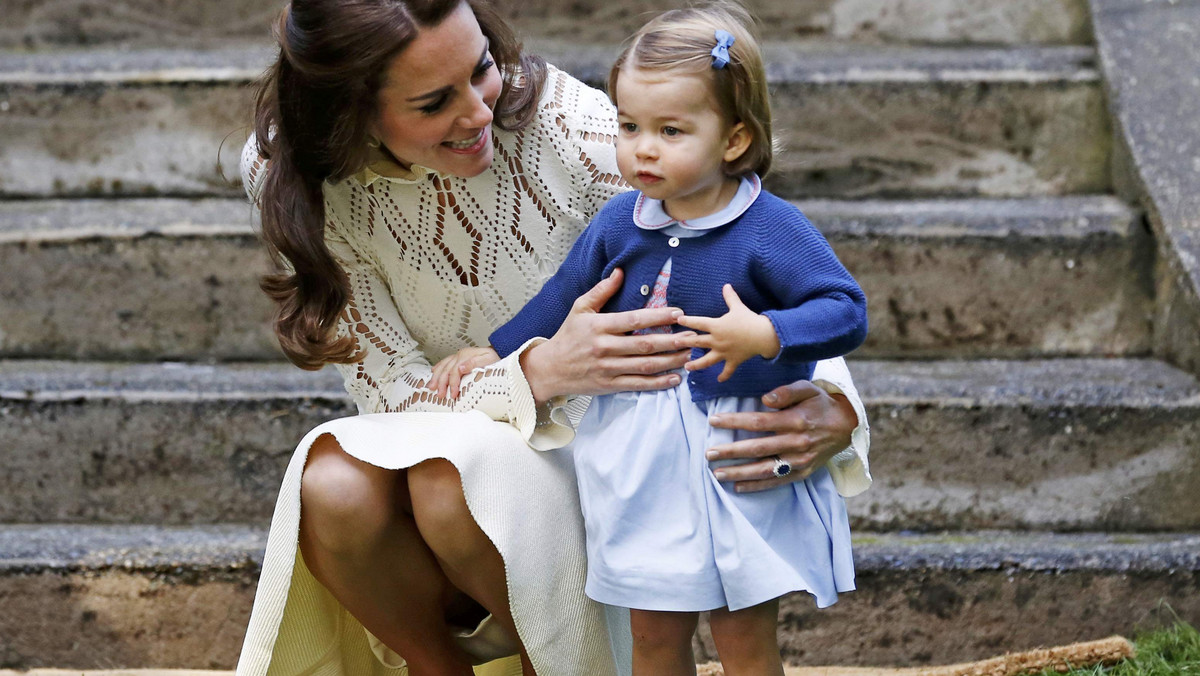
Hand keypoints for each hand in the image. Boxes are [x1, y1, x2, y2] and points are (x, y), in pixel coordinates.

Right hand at [430, 346, 499, 398]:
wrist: (498, 350)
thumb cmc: (494, 357)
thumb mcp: (488, 359)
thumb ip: (474, 363)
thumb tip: (460, 368)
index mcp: (466, 356)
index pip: (454, 372)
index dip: (452, 384)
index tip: (453, 394)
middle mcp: (459, 356)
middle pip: (446, 370)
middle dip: (441, 384)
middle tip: (440, 395)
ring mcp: (457, 357)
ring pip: (442, 366)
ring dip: (436, 377)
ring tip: (431, 387)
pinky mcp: (457, 358)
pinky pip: (444, 362)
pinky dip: (437, 368)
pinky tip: (433, 373)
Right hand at [520, 269, 695, 402]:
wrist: (549, 369)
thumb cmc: (567, 337)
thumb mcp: (579, 308)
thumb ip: (601, 290)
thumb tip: (619, 271)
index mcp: (599, 326)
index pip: (634, 320)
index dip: (658, 317)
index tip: (678, 313)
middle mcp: (604, 347)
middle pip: (644, 344)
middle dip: (672, 341)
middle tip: (693, 336)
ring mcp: (608, 368)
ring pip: (645, 365)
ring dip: (670, 361)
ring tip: (689, 355)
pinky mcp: (609, 385)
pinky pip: (638, 384)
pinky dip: (658, 383)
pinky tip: (675, 378)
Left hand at [677, 284, 780, 381]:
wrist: (763, 335)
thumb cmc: (749, 320)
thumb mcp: (738, 307)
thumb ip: (730, 297)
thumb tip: (726, 285)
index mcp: (716, 326)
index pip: (698, 323)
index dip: (688, 320)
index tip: (678, 320)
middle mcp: (717, 340)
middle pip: (698, 342)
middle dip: (685, 342)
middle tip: (674, 343)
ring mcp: (724, 352)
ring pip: (707, 360)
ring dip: (696, 364)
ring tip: (687, 367)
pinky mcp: (733, 360)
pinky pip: (727, 370)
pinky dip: (724, 375)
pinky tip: (719, 380)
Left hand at [705, 381, 856, 492]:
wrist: (847, 426)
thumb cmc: (821, 404)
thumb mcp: (808, 389)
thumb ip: (786, 392)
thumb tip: (765, 399)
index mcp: (795, 420)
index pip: (759, 422)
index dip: (734, 421)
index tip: (713, 421)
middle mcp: (797, 443)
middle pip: (757, 448)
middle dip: (730, 451)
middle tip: (708, 453)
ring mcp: (799, 461)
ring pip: (764, 469)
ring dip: (739, 473)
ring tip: (717, 474)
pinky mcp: (802, 472)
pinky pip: (777, 482)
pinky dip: (757, 486)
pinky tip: (738, 487)